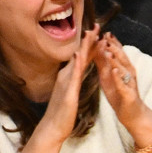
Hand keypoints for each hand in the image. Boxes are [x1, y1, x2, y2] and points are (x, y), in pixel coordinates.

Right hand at [38, 25, 99, 143]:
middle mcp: (67, 75)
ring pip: (77, 61)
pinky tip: (81, 55)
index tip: (98, 32)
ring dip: (84, 47)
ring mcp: (66, 82)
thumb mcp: (70, 91)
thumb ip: (73, 79)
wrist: (53, 127)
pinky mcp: (68, 91)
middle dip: (89, 40)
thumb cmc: (63, 111)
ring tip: (91, 34)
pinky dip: (77, 64)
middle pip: (80, 54)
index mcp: (70, 76)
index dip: (91, 45)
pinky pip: (73, 75)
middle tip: (97, 25)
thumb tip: (76, 70)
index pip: (82, 57)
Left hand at [91, 31, 144, 125]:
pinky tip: (114, 70)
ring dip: (115, 59)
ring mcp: (129, 83)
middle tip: (106, 36)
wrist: (132, 114)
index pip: (118, 53)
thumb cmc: (120, 95)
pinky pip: (123, 84)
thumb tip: (97, 48)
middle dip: (114, 47)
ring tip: (108, 50)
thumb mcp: (108, 77)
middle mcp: (128, 73)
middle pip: (122, 58)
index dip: (112, 43)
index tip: (104, 32)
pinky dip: (118, 77)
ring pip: (123, 69)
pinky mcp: (128, 95)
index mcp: (123, 68)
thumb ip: (104, 63)